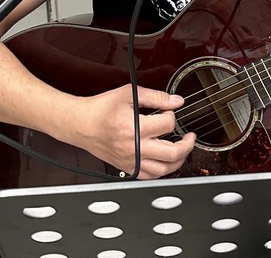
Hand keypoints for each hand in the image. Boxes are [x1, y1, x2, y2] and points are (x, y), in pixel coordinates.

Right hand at [70, 85, 195, 178]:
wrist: (80, 124)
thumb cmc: (100, 109)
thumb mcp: (129, 94)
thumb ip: (155, 97)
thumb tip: (175, 101)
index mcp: (135, 128)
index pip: (168, 124)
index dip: (172, 114)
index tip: (170, 109)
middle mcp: (134, 148)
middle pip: (172, 154)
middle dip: (187, 144)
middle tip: (190, 136)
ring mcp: (130, 161)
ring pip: (164, 170)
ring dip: (179, 160)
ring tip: (182, 149)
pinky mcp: (126, 168)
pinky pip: (149, 176)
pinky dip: (162, 171)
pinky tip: (166, 161)